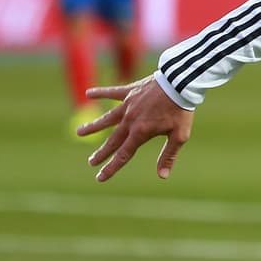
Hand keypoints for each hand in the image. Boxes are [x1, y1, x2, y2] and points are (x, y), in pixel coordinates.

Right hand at [79, 76, 194, 181]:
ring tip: (79, 132)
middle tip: (91, 162)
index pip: (123, 155)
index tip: (100, 177)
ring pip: (107, 118)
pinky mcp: (131, 90)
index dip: (111, 168)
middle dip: (101, 153)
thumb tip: (162, 176)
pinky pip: (112, 92)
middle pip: (112, 140)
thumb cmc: (181, 109)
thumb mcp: (179, 136)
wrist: (182, 83)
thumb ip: (168, 155)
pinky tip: (89, 93)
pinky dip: (100, 92)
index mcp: (141, 132)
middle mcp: (130, 120)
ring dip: (93, 126)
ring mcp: (128, 104)